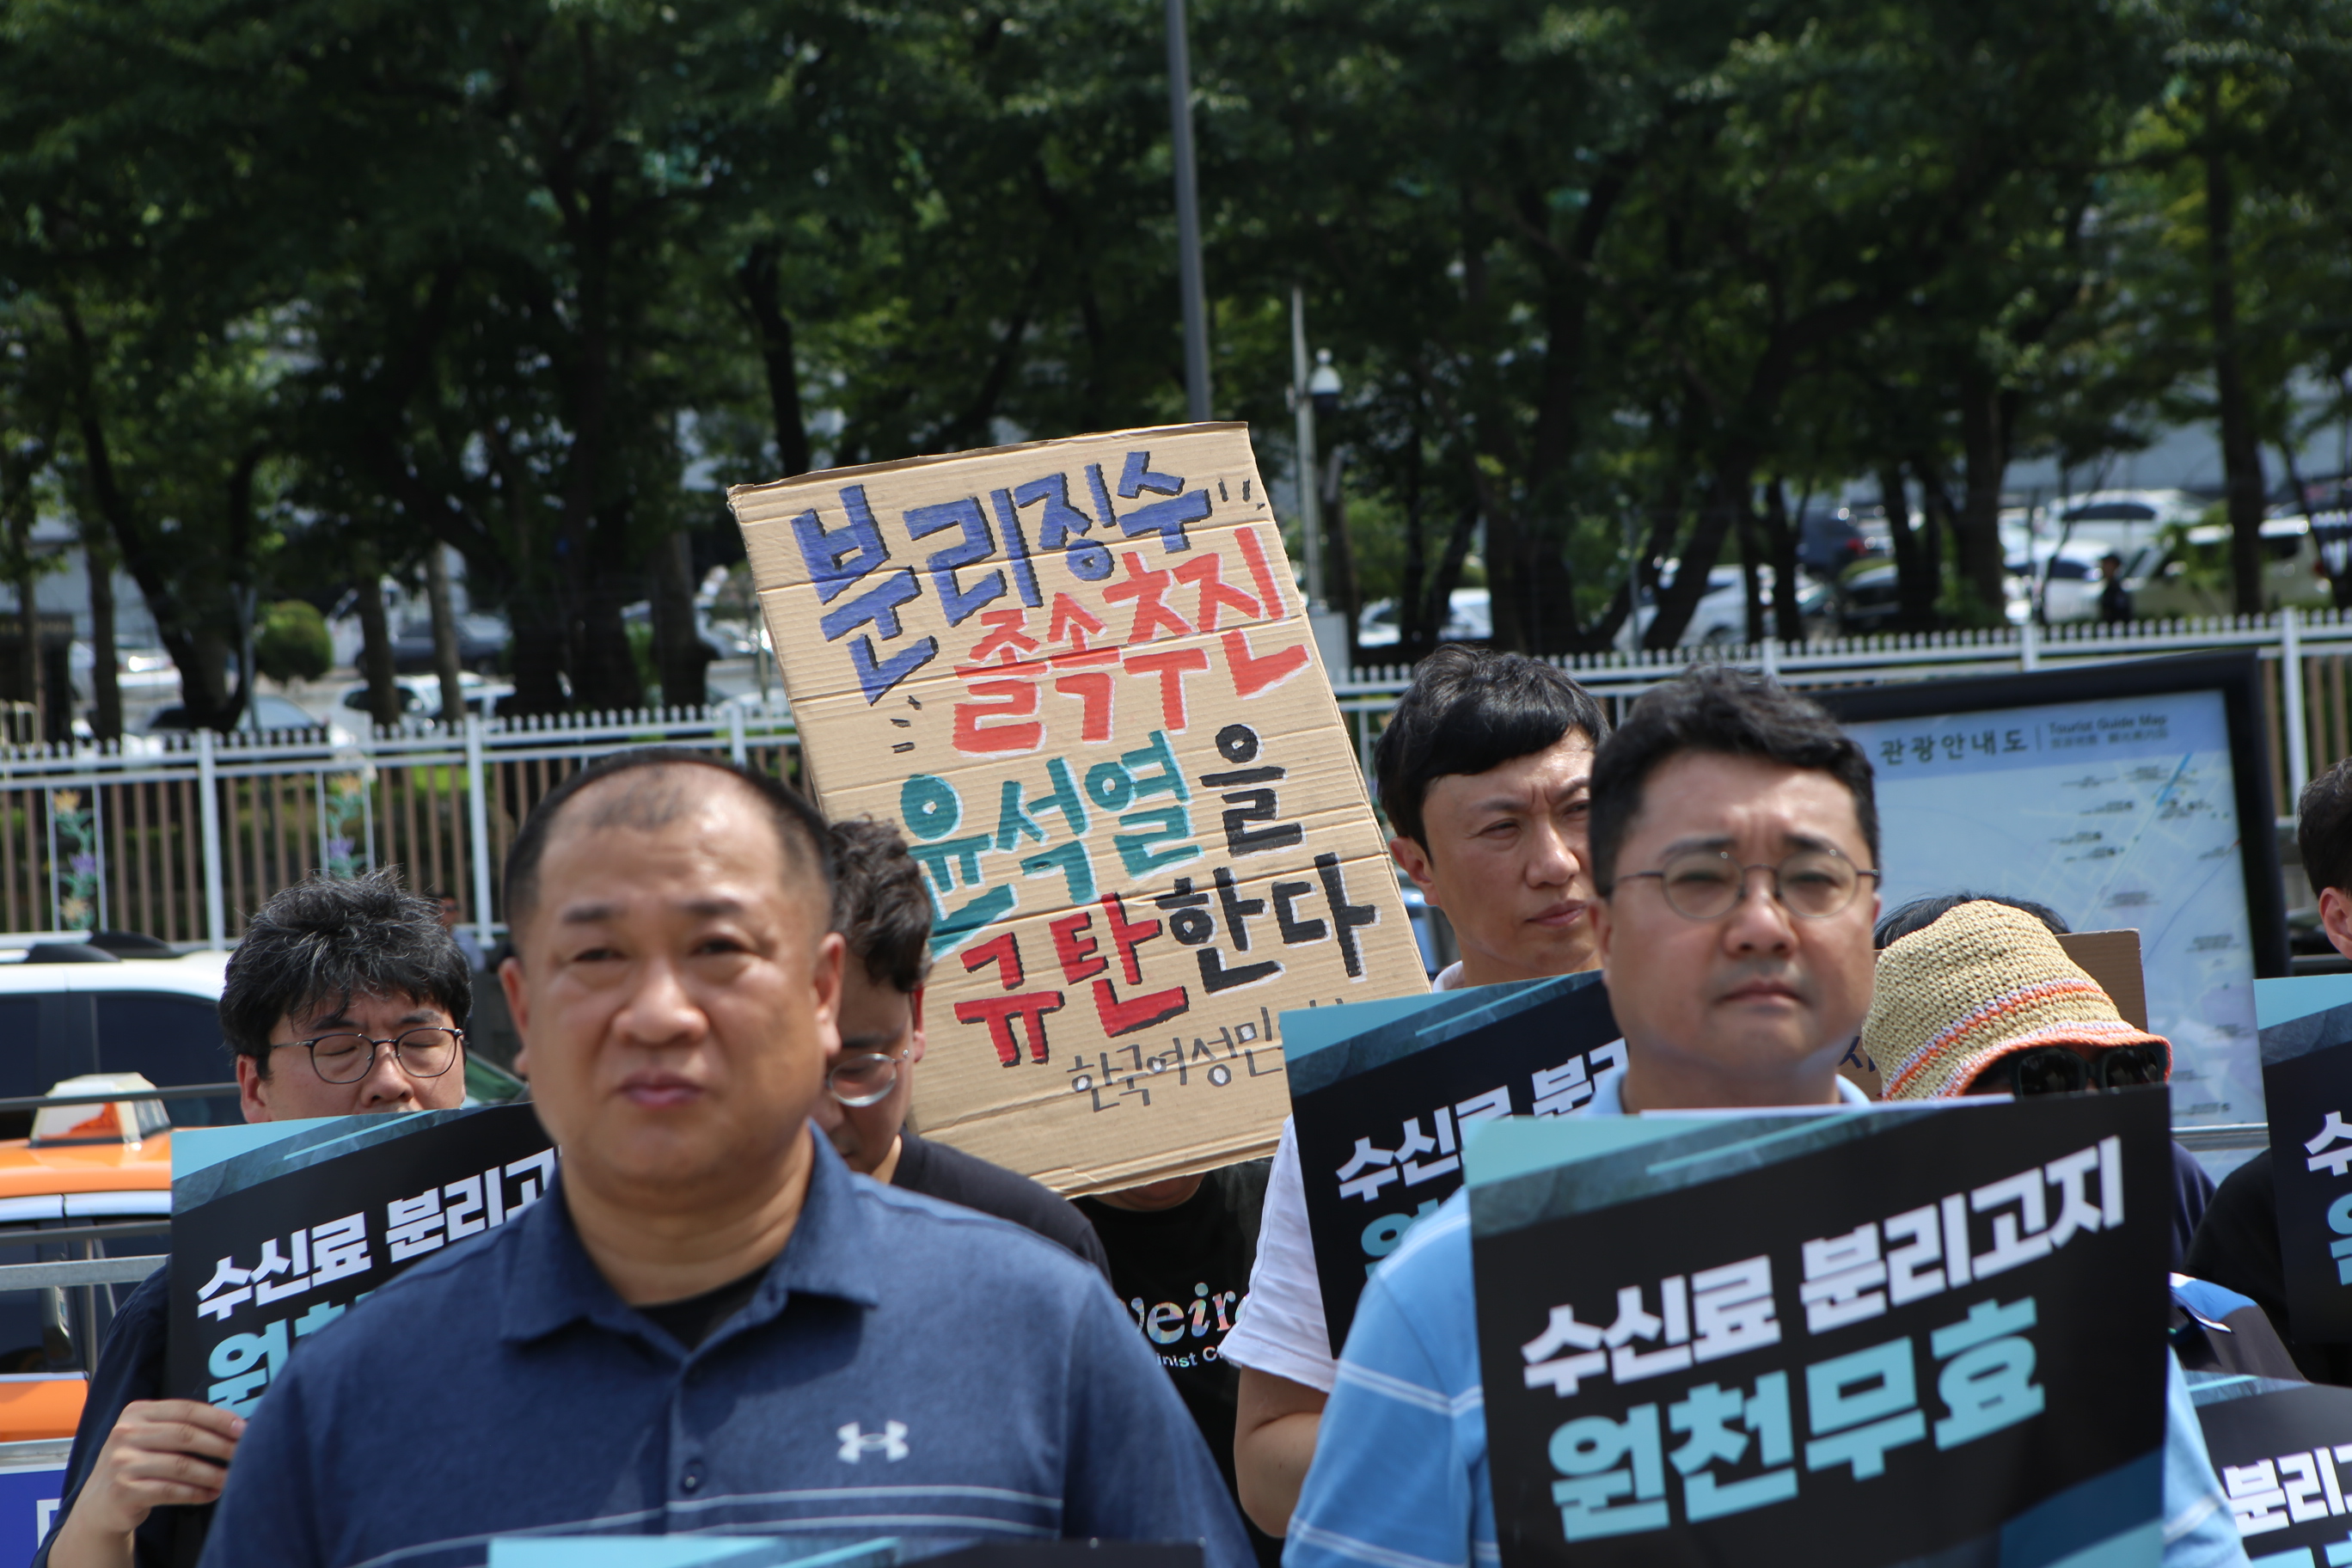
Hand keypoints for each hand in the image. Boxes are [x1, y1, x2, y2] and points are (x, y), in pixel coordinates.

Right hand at [48, 1400, 242, 1565]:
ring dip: (213, 1474)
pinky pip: (171, 1490)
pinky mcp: (123, 1490)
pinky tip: (212, 1494)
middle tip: (245, 1453)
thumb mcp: (149, 1436)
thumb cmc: (136, 1463)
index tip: (243, 1429)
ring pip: (181, 1466)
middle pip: (186, 1435)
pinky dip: (196, 1493)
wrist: (99, 1502)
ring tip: (232, 1478)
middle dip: (221, 1445)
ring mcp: (122, 1463)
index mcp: (137, 1412)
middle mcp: (125, 1433)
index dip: (219, 1418)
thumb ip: (180, 1425)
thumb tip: (234, 1425)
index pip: (187, 1409)